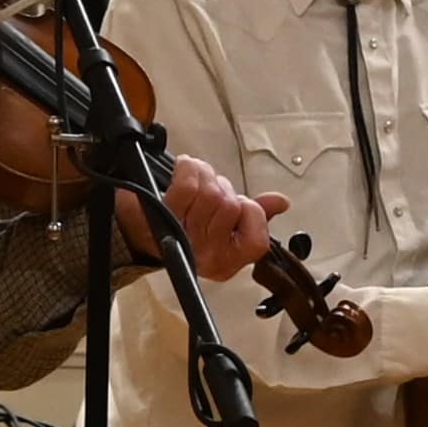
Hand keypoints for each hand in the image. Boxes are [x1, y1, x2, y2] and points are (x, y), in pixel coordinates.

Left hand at [158, 152, 276, 280]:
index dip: (251, 213)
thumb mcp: (229, 226)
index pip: (256, 240)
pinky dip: (190, 169)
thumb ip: (259, 216)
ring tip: (200, 176)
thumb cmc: (190, 227)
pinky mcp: (163, 220)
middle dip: (225, 190)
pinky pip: (187, 188)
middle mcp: (207, 256)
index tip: (241, 205)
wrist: (145, 231)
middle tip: (214, 189)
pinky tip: (187, 166)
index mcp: (230, 260)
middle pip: (231, 207)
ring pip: (211, 194)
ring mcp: (185, 239)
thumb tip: (282, 202)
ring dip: (207, 175)